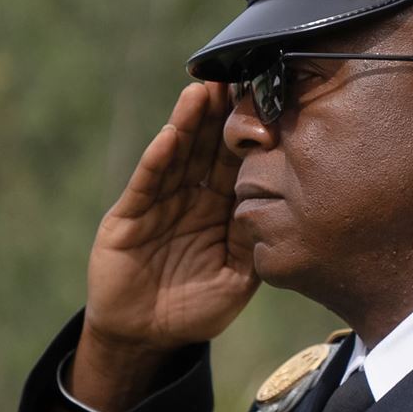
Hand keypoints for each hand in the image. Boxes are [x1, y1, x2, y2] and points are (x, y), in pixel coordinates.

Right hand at [70, 82, 256, 411]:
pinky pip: (146, 183)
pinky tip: (170, 136)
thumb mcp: (236, 282)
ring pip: (177, 154)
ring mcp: (159, 202)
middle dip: (222, 112)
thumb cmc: (193, 309)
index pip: (238, 162)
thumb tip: (284, 210)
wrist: (144, 337)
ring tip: (203, 91)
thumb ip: (255, 248)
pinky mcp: (128, 216)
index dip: (252, 133)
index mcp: (220, 208)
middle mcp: (191, 196)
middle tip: (239, 74)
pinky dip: (158, 160)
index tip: (271, 99)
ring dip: (189, 123)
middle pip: (208, 146)